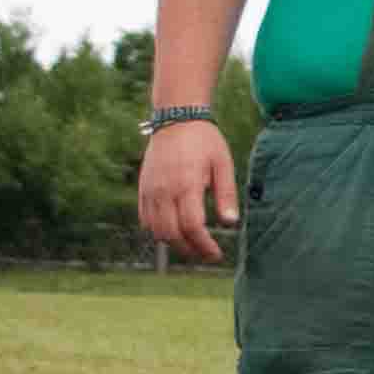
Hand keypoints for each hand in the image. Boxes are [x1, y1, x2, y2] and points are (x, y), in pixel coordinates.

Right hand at [138, 121, 236, 263]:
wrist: (175, 119)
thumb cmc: (204, 141)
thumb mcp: (223, 164)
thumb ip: (226, 195)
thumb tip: (231, 223)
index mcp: (186, 184)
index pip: (192, 226)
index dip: (204, 245)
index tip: (217, 254)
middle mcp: (164, 190)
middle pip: (171, 234)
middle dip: (190, 250)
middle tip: (207, 254)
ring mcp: (150, 190)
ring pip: (156, 230)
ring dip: (174, 244)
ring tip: (194, 246)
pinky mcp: (142, 189)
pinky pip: (145, 219)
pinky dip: (158, 231)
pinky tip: (176, 232)